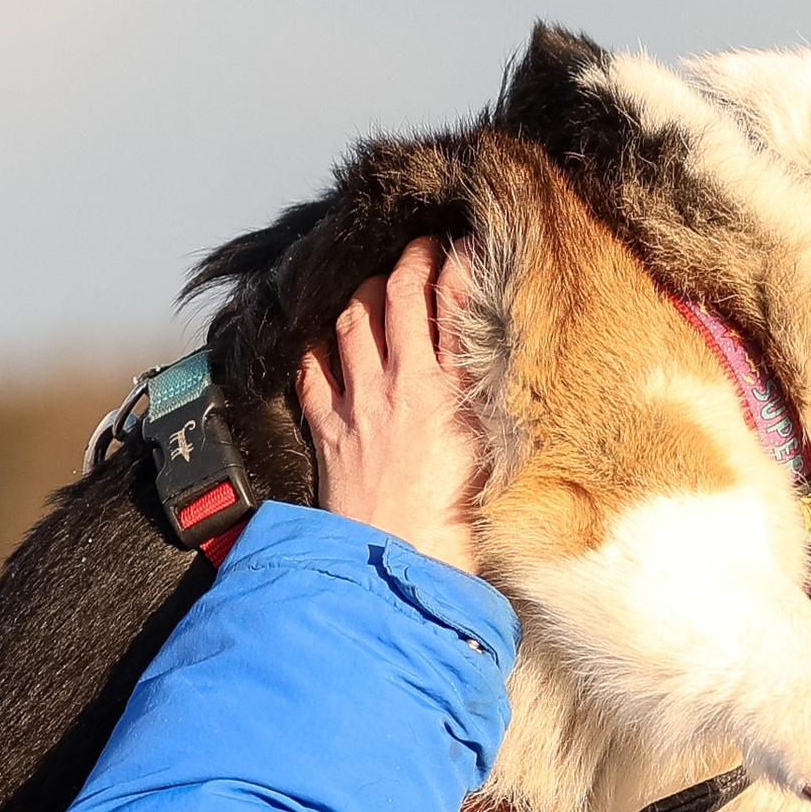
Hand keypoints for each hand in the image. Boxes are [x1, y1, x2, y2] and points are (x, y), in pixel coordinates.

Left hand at [296, 240, 485, 573]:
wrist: (404, 564)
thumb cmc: (459, 525)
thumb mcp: (494, 453)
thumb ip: (491, 402)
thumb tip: (497, 364)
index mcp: (452, 391)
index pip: (453, 303)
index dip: (456, 264)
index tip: (463, 246)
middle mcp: (402, 386)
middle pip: (397, 298)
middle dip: (407, 261)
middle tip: (418, 249)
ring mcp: (360, 405)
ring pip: (350, 323)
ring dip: (361, 295)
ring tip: (373, 286)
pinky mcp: (331, 431)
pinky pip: (313, 373)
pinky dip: (316, 349)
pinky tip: (323, 341)